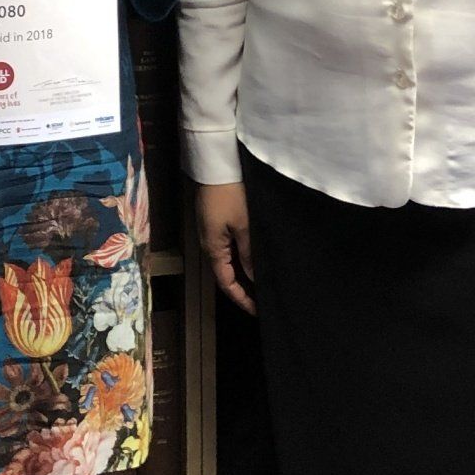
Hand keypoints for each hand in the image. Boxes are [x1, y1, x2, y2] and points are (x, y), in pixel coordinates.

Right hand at [197, 181, 255, 314]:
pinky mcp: (217, 220)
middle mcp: (210, 243)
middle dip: (244, 289)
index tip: (259, 312)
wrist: (216, 163)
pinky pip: (230, 247)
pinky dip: (243, 257)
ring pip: (229, 260)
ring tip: (264, 282)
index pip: (227, 283)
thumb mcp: (244, 225)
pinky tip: (256, 258)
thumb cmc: (231, 194)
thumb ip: (250, 254)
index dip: (242, 299)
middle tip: (265, 300)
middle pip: (227, 274)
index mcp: (213, 248)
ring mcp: (212, 231)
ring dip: (244, 273)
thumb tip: (255, 278)